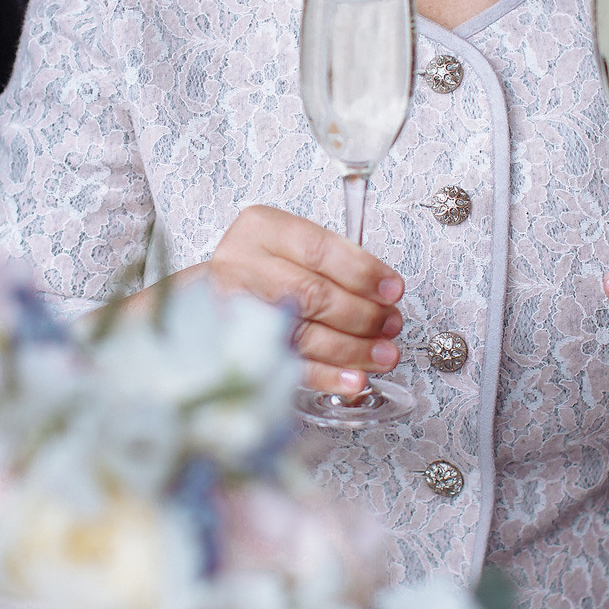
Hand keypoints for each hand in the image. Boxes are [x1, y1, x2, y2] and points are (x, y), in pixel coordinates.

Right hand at [205, 205, 403, 396]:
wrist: (214, 294)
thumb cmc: (266, 269)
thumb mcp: (294, 246)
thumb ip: (335, 264)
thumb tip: (385, 298)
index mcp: (261, 228)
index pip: (319, 249)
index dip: (363, 273)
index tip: (393, 291)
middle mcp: (240, 263)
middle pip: (311, 293)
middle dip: (362, 315)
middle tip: (391, 325)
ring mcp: (233, 308)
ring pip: (303, 331)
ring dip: (351, 349)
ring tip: (382, 356)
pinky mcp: (236, 348)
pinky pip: (288, 364)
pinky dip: (326, 375)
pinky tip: (353, 379)